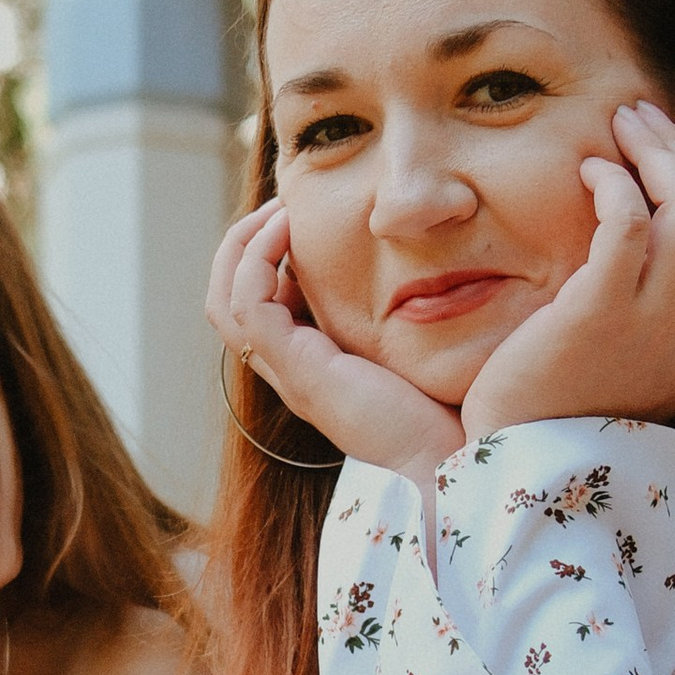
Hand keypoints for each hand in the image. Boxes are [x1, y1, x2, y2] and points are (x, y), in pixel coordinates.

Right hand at [209, 201, 461, 491]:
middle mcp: (290, 372)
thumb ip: (398, 320)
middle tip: (277, 206)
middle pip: (226, 303)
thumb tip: (417, 274)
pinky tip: (290, 228)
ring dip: (243, 244)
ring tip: (279, 208)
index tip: (299, 220)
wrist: (450, 469)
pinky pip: (250, 303)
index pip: (256, 308)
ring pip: (225, 301)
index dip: (264, 259)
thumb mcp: (412, 354)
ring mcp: (290, 374)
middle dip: (241, 246)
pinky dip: (258, 258)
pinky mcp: (300, 371)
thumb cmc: (445, 417)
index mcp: (311, 368)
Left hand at [460, 102, 674, 441]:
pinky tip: (589, 173)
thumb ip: (672, 290)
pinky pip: (626, 223)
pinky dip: (613, 183)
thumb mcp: (649, 345)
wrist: (531, 456)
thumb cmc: (577, 394)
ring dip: (654, 152)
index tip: (672, 147)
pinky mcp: (601, 314)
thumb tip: (669, 215)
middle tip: (639, 119)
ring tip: (617, 130)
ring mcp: (658, 321)